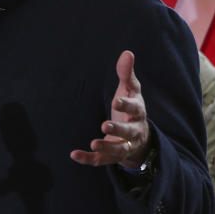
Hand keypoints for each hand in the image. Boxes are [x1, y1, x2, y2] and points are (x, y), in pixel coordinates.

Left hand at [70, 50, 150, 169]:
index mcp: (137, 113)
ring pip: (118, 149)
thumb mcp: (131, 91)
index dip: (126, 105)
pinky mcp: (112, 157)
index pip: (135, 108)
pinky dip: (88, 158)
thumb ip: (127, 74)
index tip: (116, 100)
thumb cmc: (132, 109)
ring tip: (93, 142)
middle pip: (128, 132)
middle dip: (118, 129)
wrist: (140, 139)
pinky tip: (74, 154)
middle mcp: (133, 131)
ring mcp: (124, 146)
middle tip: (105, 125)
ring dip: (106, 146)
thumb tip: (127, 52)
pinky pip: (101, 160)